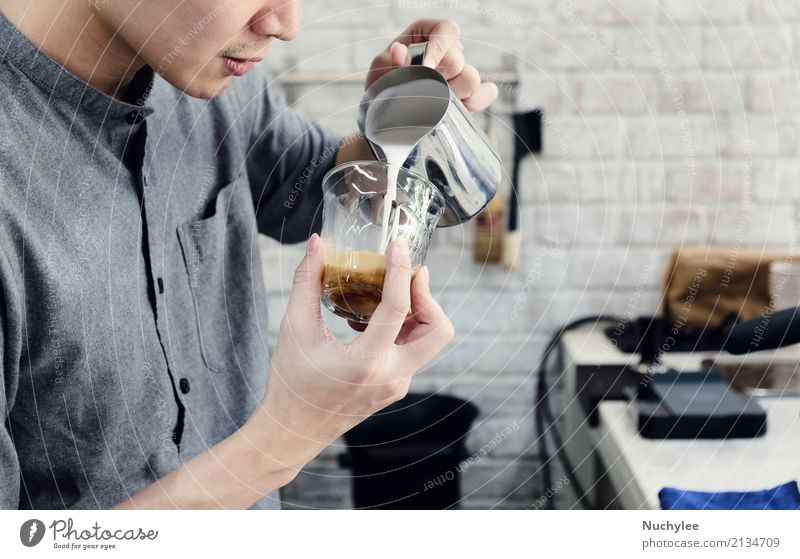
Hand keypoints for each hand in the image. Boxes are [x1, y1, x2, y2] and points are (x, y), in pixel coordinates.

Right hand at [256, 234, 453, 464]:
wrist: (292, 433)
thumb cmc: (290, 385)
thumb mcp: (294, 328)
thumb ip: (308, 282)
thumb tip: (317, 243)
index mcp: (366, 363)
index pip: (398, 308)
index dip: (401, 271)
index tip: (399, 246)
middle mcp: (391, 376)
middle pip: (439, 330)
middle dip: (429, 297)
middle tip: (408, 275)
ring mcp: (398, 385)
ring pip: (430, 341)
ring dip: (417, 311)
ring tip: (386, 293)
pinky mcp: (395, 387)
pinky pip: (413, 351)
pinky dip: (403, 328)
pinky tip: (372, 318)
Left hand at [365, 19, 498, 111]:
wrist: (388, 118)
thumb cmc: (383, 87)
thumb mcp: (379, 73)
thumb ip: (388, 62)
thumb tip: (399, 50)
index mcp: (426, 35)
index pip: (446, 30)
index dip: (439, 48)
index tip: (426, 68)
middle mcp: (446, 52)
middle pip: (458, 59)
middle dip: (440, 78)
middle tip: (421, 92)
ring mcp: (458, 74)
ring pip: (471, 79)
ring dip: (452, 94)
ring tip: (432, 103)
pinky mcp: (468, 96)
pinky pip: (484, 95)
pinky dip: (474, 102)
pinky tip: (458, 107)